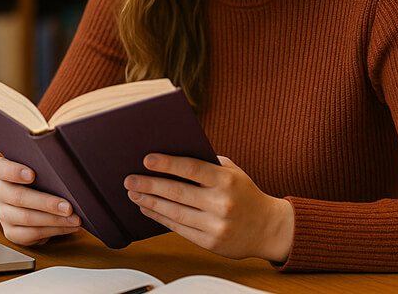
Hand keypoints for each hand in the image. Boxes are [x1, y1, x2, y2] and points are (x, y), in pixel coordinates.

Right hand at [0, 156, 80, 245]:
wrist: (34, 203)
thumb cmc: (41, 179)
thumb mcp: (41, 169)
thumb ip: (46, 166)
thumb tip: (68, 168)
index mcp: (3, 171)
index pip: (0, 168)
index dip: (14, 171)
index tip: (32, 175)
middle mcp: (0, 192)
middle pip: (18, 197)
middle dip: (46, 203)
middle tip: (68, 207)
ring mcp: (3, 213)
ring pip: (27, 218)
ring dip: (55, 219)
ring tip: (74, 218)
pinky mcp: (12, 232)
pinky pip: (33, 233)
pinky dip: (55, 230)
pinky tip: (69, 226)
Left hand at [124, 154, 292, 262]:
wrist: (268, 227)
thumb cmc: (244, 193)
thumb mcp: (233, 172)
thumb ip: (207, 163)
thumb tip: (171, 155)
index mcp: (227, 180)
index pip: (192, 168)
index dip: (167, 163)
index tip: (146, 159)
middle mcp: (222, 203)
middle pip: (178, 192)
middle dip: (149, 185)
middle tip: (129, 179)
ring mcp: (216, 225)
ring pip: (175, 212)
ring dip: (150, 202)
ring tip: (133, 194)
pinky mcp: (211, 243)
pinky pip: (179, 229)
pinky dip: (160, 218)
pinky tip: (148, 209)